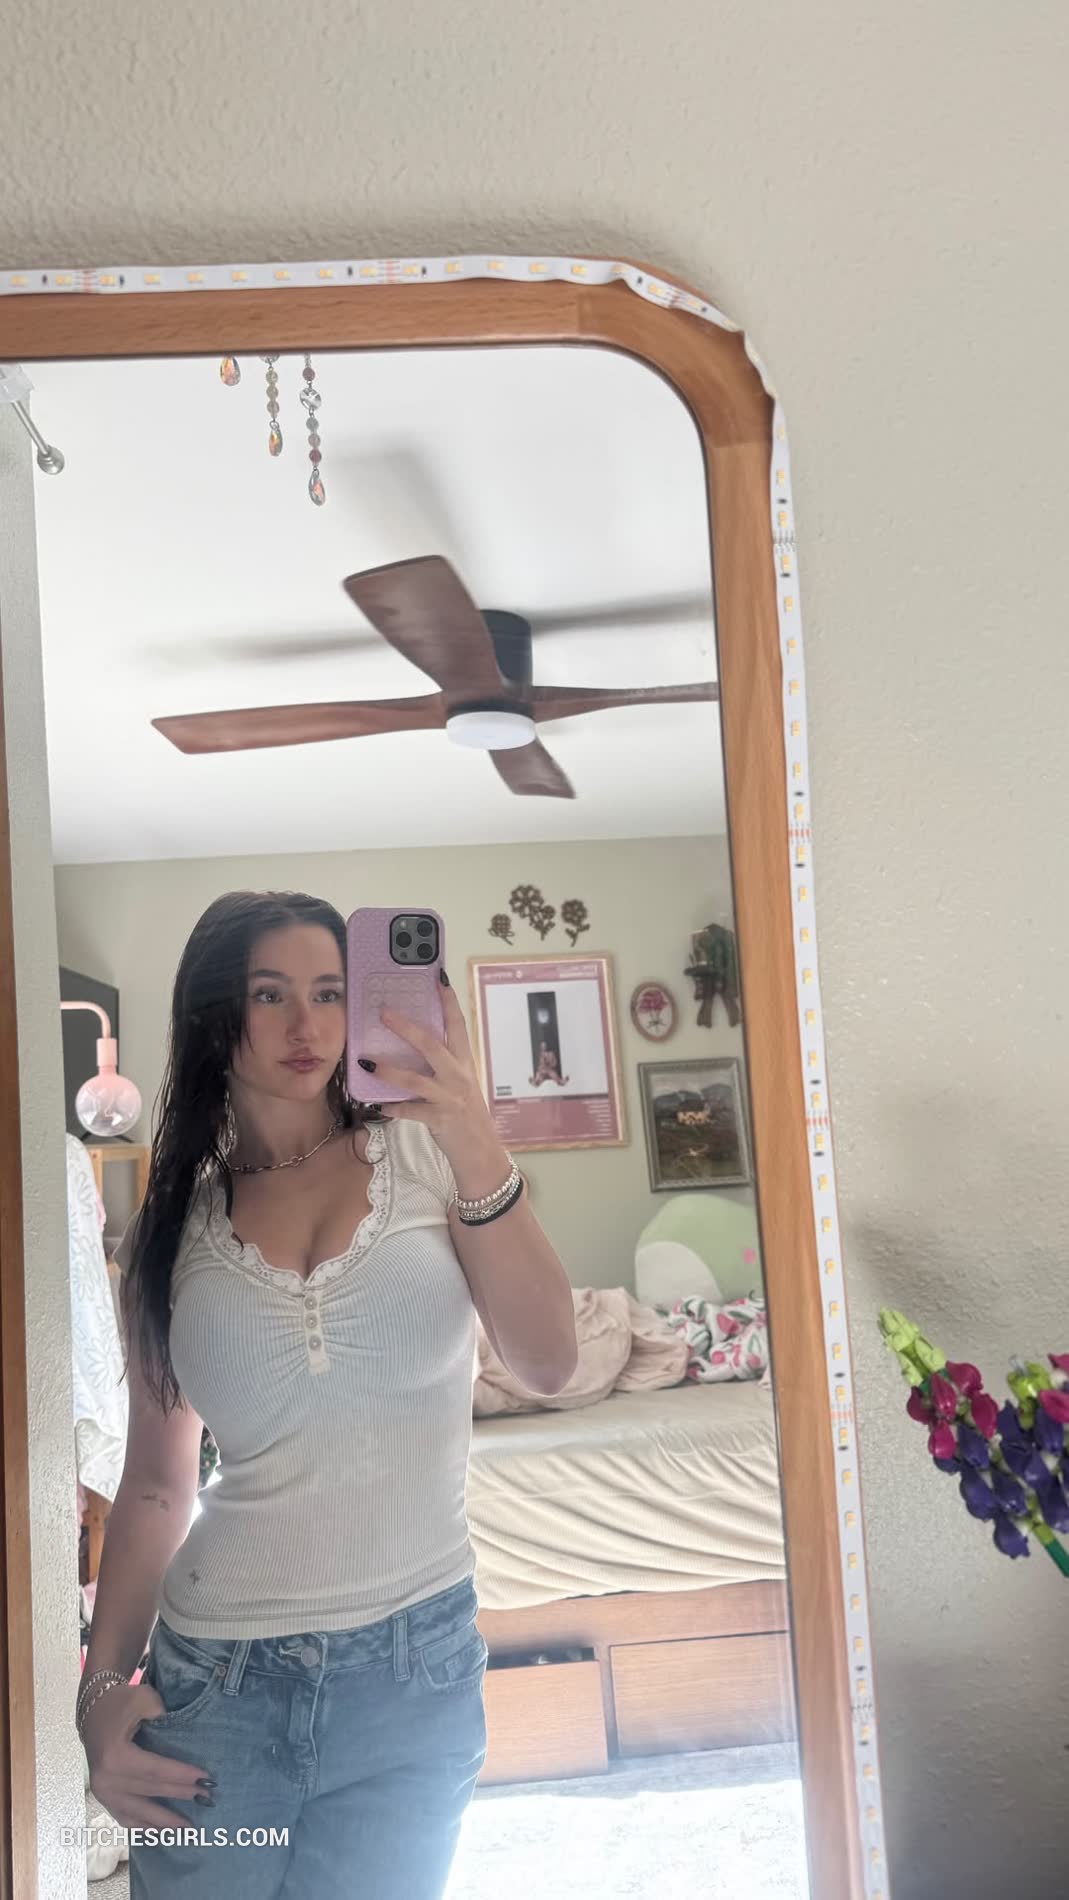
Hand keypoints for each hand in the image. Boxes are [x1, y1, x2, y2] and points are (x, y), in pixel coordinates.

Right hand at [82, 1681, 215, 1828]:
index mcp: (115, 1757)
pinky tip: (160, 1832)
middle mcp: (107, 1780)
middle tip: (207, 1798)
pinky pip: (124, 1818)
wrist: (92, 1710)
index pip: (155, 1770)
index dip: (181, 1776)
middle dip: (181, 1794)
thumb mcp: (142, 1698)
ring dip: (164, 1821)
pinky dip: (143, 1826)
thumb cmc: (119, 1703)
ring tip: (188, 1827)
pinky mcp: (102, 1797)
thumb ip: (162, 1714)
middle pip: (151, 1791)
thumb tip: (183, 1732)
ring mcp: (103, 1792)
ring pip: (138, 1812)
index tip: (206, 1779)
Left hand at [367, 977, 506, 1187]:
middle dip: (406, 1028)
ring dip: (388, 1071)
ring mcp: (449, 1098)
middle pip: (432, 1044)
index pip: (458, 1025)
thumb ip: (445, 1065)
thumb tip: (416, 1045)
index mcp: (465, 1063)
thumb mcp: (461, 1084)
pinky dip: (392, 1108)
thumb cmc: (467, 1115)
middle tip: (383, 1012)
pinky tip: (377, 1105)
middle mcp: (458, 1076)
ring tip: (366, 1063)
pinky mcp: (439, 1120)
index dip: (449, 1001)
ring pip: (414, 1080)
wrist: (481, 1153)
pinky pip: (409, 1111)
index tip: (439, 978)